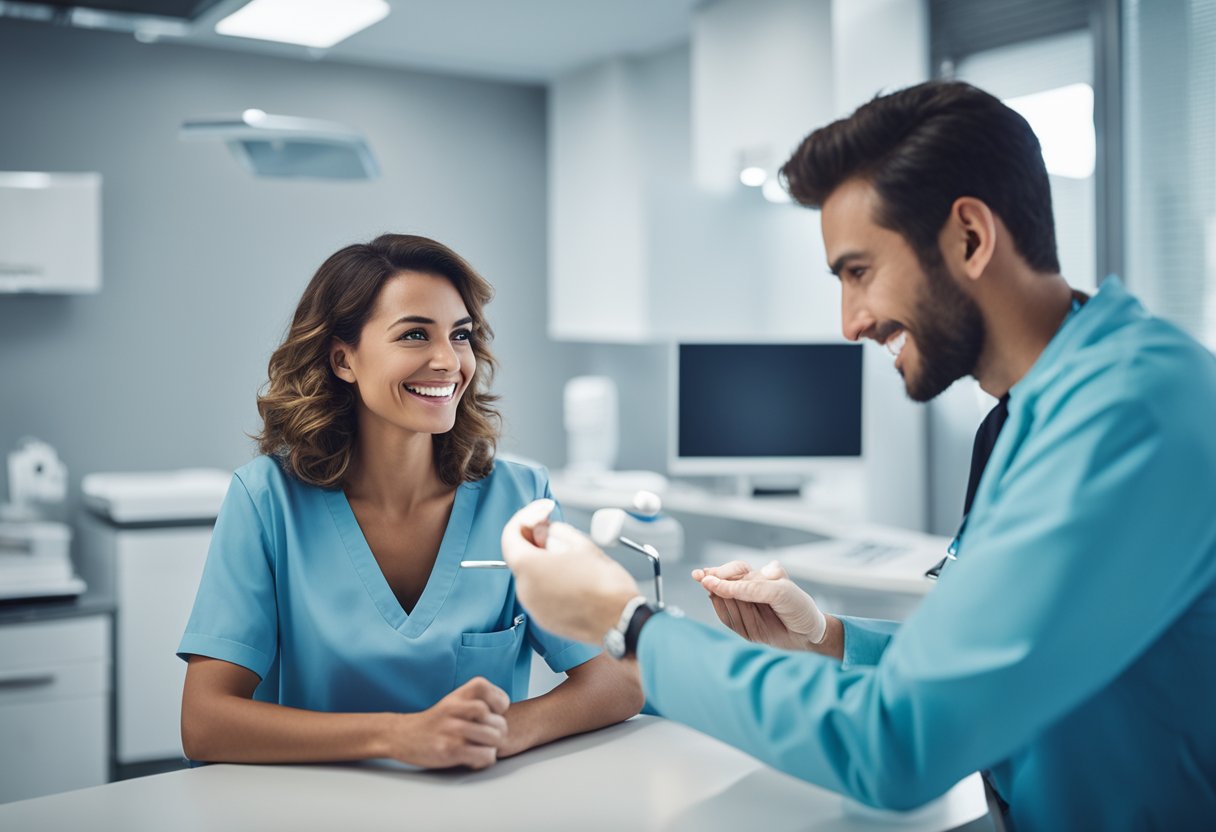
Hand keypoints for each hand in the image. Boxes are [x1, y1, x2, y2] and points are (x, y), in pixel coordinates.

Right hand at [388, 677, 509, 769]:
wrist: (403, 735)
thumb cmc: (435, 722)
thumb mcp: (453, 701)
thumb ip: (476, 702)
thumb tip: (504, 716)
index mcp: (459, 695)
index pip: (493, 694)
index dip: (500, 705)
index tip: (494, 713)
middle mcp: (455, 709)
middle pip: (497, 720)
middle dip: (500, 732)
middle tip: (491, 738)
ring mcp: (451, 729)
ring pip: (493, 737)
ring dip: (494, 746)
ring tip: (484, 748)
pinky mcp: (449, 750)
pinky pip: (483, 755)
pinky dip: (485, 759)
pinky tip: (475, 758)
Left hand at [501, 499, 640, 643]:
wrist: (620, 620)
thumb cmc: (605, 586)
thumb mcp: (582, 544)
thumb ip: (556, 532)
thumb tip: (547, 531)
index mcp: (530, 568)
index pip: (510, 536)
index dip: (526, 518)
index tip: (542, 513)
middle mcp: (525, 590)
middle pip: (520, 556)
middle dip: (536, 540)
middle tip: (555, 530)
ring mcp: (534, 608)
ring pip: (531, 576)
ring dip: (544, 561)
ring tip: (570, 555)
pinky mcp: (546, 620)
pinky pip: (541, 594)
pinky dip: (550, 581)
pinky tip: (572, 576)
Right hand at [693, 560, 827, 650]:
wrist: (812, 634)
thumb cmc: (800, 608)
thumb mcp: (778, 592)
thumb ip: (749, 587)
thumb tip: (723, 582)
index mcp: (760, 578)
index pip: (734, 571)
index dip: (720, 572)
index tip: (705, 575)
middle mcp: (751, 592)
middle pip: (724, 585)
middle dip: (712, 583)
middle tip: (702, 580)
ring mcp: (747, 610)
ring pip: (723, 602)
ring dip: (719, 599)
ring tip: (719, 596)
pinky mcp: (745, 628)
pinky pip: (728, 620)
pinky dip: (724, 615)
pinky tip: (724, 609)